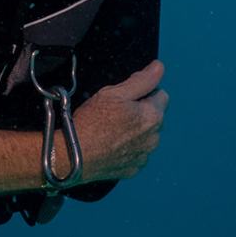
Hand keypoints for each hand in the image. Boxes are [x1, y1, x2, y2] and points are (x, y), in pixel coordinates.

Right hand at [70, 60, 168, 183]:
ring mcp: (144, 155)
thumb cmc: (92, 121)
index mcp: (153, 116)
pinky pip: (136, 153)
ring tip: (111, 128)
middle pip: (154, 116)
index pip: (162, 95)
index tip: (126, 96)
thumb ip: (142, 80)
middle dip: (141, 111)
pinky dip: (128, 148)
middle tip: (115, 111)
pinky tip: (110, 143)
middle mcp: (154, 138)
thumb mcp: (114, 93)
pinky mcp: (133, 169)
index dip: (144, 91)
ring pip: (146, 136)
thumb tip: (159, 67)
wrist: (74, 155)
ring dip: (136, 130)